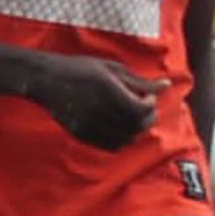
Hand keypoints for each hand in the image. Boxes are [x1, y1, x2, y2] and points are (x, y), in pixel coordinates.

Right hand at [23, 55, 165, 150]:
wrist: (47, 80)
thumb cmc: (81, 68)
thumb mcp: (112, 69)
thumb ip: (140, 81)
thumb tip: (167, 86)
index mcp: (107, 90)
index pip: (140, 110)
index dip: (150, 106)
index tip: (147, 97)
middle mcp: (98, 110)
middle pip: (135, 126)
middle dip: (147, 119)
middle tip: (145, 108)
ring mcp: (88, 125)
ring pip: (125, 139)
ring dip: (135, 130)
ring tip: (132, 117)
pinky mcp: (82, 135)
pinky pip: (111, 146)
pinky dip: (122, 139)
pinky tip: (119, 126)